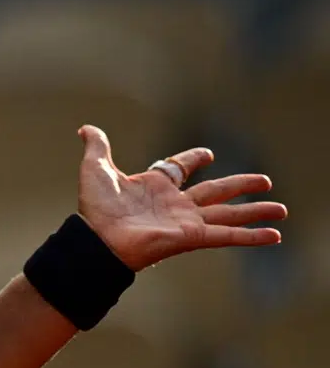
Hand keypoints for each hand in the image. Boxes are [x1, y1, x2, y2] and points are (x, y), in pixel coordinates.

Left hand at [76, 125, 286, 271]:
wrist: (98, 237)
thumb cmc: (95, 209)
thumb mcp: (96, 169)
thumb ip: (97, 147)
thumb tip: (86, 129)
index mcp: (155, 186)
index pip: (179, 169)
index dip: (191, 159)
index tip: (205, 154)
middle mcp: (175, 204)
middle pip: (216, 191)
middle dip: (240, 185)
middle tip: (264, 181)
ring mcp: (186, 221)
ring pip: (229, 213)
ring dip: (255, 212)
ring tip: (281, 209)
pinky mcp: (193, 238)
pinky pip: (227, 235)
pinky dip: (251, 236)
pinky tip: (273, 235)